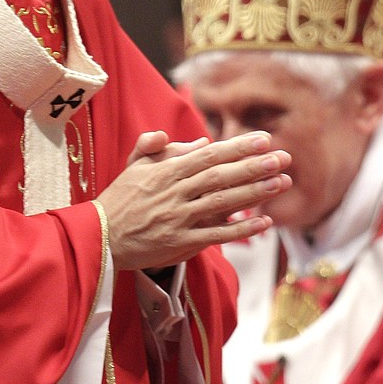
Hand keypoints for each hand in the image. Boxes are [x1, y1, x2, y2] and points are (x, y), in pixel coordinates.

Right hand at [97, 131, 290, 270]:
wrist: (99, 238)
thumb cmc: (120, 199)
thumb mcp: (134, 165)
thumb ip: (159, 146)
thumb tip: (200, 142)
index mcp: (166, 172)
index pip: (209, 156)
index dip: (237, 147)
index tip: (264, 139)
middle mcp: (175, 193)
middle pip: (221, 177)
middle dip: (254, 166)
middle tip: (284, 157)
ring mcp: (179, 220)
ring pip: (222, 204)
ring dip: (255, 193)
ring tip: (282, 182)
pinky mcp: (181, 244)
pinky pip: (216, 236)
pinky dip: (241, 229)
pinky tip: (264, 222)